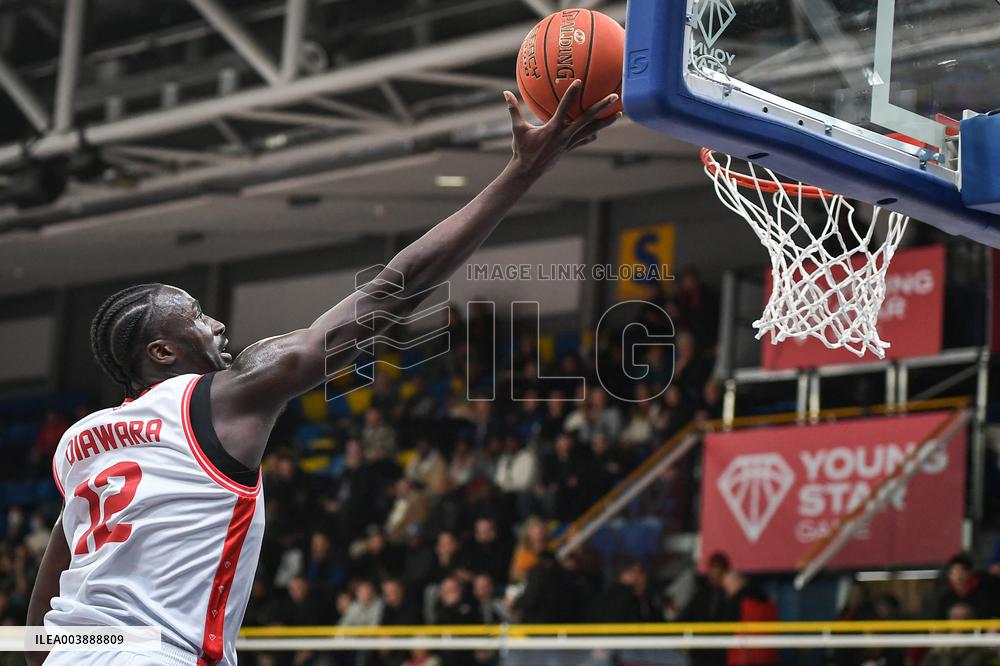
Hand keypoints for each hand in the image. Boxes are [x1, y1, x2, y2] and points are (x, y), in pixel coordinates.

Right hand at [504, 80, 621, 178]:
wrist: (527, 172)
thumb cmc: (521, 150)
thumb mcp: (517, 129)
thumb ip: (513, 110)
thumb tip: (505, 92)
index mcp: (553, 129)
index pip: (564, 108)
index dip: (571, 94)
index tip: (579, 81)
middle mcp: (565, 136)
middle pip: (587, 119)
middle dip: (601, 108)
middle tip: (613, 97)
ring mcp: (570, 143)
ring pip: (592, 130)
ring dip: (605, 122)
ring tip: (619, 112)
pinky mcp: (570, 149)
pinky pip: (585, 139)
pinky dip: (593, 133)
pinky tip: (600, 129)